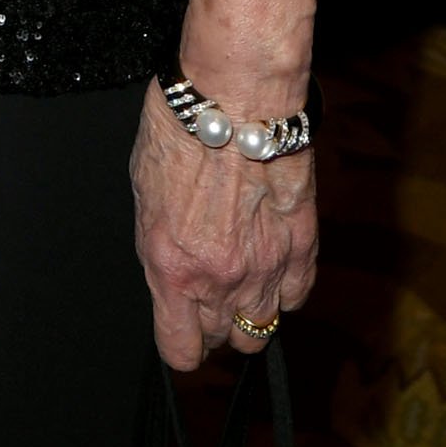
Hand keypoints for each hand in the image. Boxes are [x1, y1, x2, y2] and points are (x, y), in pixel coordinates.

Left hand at [130, 79, 316, 370]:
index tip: (181, 330)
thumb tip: (171, 273)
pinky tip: (270, 260)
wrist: (232, 97)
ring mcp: (265, 267)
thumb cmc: (179, 132)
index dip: (181, 343)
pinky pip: (295, 296)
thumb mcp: (143, 194)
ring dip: (249, 308)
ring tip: (241, 274)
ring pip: (261, 326)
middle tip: (208, 286)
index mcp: (171, 267)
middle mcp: (220, 278)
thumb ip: (160, 247)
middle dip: (211, 319)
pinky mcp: (302, 247)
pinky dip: (284, 286)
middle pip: (221, 338)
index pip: (181, 349)